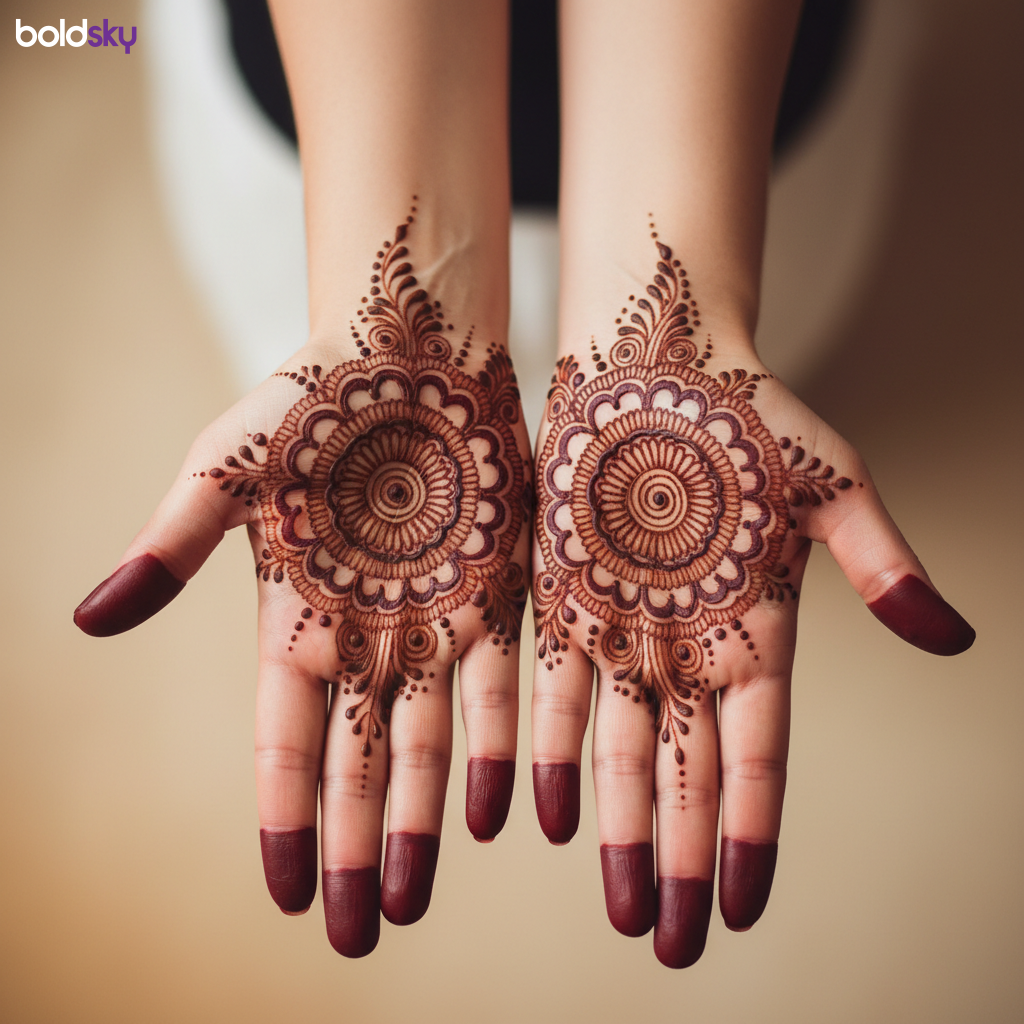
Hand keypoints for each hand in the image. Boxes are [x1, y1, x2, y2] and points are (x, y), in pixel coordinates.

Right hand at [74, 214, 531, 956]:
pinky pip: (499, 682)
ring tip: (413, 897)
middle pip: (355, 762)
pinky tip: (497, 811)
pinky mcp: (496, 590)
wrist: (408, 347)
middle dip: (352, 847)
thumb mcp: (227, 465)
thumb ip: (175, 546)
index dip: (282, 817)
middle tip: (357, 934)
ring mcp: (432, 618)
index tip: (283, 893)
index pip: (283, 741)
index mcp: (294, 616)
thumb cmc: (309, 398)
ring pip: (427, 742)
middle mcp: (365, 634)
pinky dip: (496, 746)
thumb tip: (89, 620)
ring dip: (418, 821)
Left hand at [530, 231, 973, 967]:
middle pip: (685, 774)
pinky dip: (547, 750)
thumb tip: (951, 638)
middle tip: (670, 944)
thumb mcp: (832, 483)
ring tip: (618, 903)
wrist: (654, 357)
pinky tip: (543, 812)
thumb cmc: (749, 413)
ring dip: (617, 827)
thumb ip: (882, 562)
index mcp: (758, 630)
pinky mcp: (563, 595)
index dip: (754, 833)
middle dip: (680, 858)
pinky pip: (551, 687)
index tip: (745, 906)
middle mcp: (687, 644)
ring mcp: (623, 624)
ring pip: (616, 748)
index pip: (758, 756)